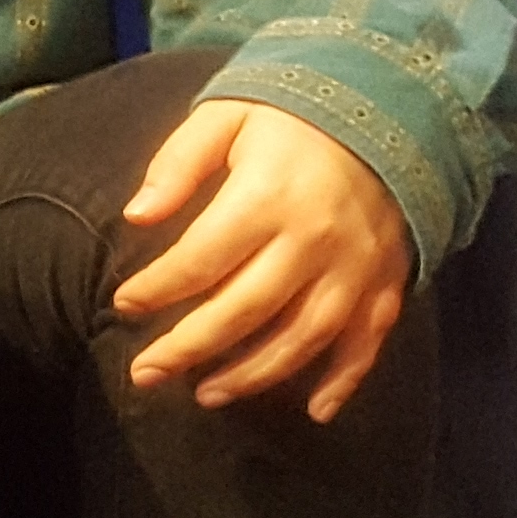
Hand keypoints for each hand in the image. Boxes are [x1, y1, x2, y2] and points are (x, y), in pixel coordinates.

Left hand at [111, 99, 414, 421]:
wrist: (392, 105)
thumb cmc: (293, 116)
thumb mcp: (228, 116)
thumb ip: (179, 163)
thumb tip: (136, 217)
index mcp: (267, 197)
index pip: (200, 260)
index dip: (157, 289)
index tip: (123, 305)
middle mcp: (314, 240)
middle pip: (244, 311)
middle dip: (189, 348)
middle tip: (145, 373)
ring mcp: (355, 267)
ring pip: (301, 339)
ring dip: (253, 376)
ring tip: (206, 394)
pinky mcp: (387, 280)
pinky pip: (367, 341)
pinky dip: (345, 381)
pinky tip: (316, 412)